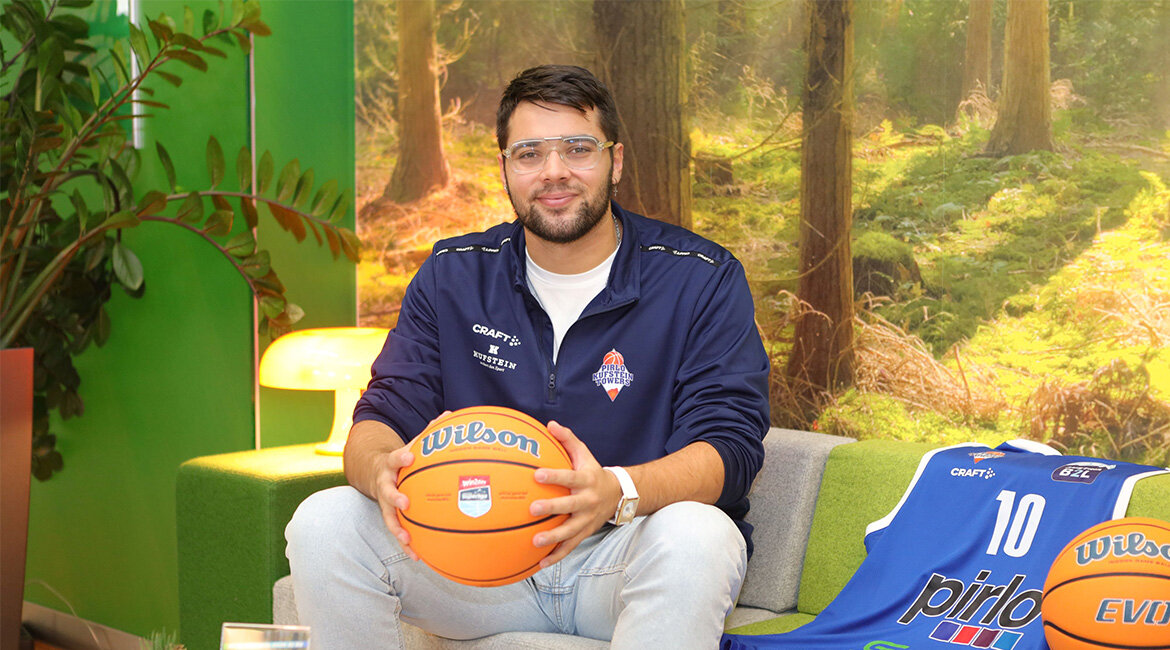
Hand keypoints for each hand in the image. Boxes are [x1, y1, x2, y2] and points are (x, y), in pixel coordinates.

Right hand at [369, 410, 450, 560]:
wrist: (373, 471)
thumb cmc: (402, 458)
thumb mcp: (412, 442)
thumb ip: (430, 431)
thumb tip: (452, 414)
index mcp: (392, 464)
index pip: (396, 457)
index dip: (402, 455)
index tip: (410, 455)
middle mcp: (385, 484)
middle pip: (387, 491)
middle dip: (395, 497)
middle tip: (405, 502)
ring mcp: (384, 503)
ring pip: (388, 517)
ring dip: (398, 529)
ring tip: (408, 540)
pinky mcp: (389, 517)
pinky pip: (398, 532)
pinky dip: (407, 545)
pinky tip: (419, 557)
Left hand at [528, 420, 622, 567]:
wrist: (618, 495)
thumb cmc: (593, 472)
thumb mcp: (584, 454)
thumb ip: (567, 440)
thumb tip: (550, 424)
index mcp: (586, 481)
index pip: (570, 478)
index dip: (555, 476)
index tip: (537, 475)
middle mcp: (587, 502)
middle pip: (569, 506)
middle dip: (552, 507)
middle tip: (533, 509)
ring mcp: (586, 520)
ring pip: (570, 531)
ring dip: (553, 538)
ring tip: (535, 542)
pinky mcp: (584, 533)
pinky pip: (569, 547)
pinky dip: (556, 556)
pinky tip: (539, 564)